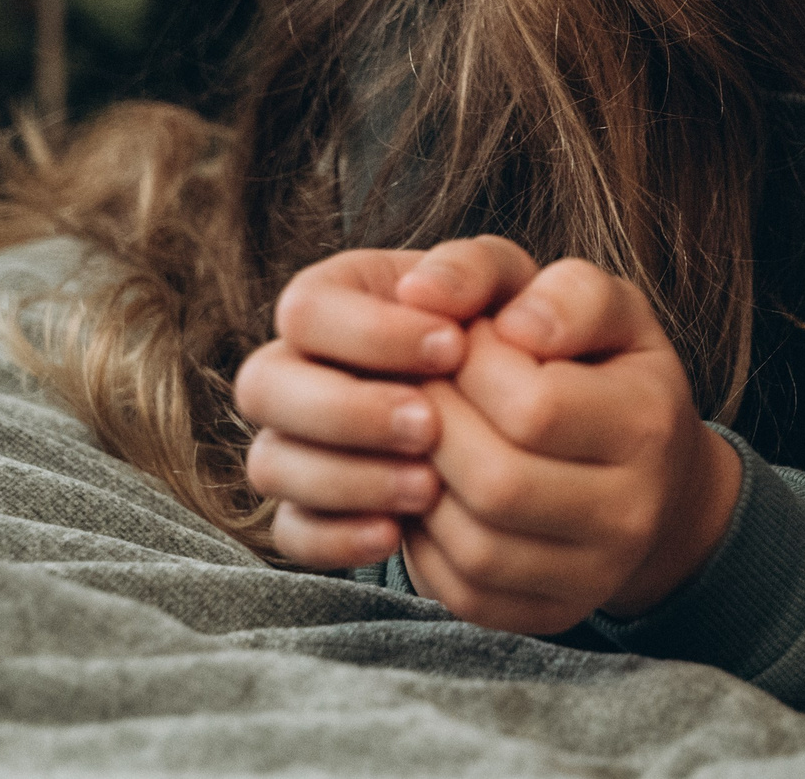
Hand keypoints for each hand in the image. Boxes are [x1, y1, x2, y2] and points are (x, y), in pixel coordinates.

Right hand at [237, 237, 529, 567]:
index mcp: (337, 299)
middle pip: (263, 385)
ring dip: (347, 478)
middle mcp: (300, 368)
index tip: (452, 348)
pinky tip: (397, 532)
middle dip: (345, 410)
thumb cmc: (516, 329)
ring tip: (431, 487)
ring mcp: (298, 440)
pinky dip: (336, 537)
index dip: (369, 333)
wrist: (542, 414)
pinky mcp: (313, 508)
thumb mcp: (513, 286)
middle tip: (430, 426)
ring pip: (270, 462)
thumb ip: (478, 268)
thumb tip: (425, 289)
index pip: (305, 308)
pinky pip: (291, 531)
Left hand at [398, 257, 742, 634]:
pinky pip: (463, 592)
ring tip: (419, 436)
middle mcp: (632, 510)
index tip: (456, 340)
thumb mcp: (602, 304)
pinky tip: (427, 490)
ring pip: (473, 544)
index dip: (471, 366)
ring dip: (420, 484)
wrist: (658, 479)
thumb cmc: (611, 371)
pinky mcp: (551, 614)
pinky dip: (425, 542)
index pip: (535, 405)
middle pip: (498, 481)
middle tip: (417, 386)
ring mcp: (594, 574)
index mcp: (648, 421)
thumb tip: (470, 309)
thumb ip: (543, 283)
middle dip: (435, 426)